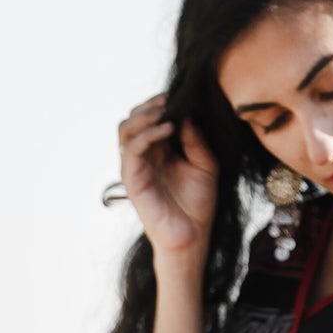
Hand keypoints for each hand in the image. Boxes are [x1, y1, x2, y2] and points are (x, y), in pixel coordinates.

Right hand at [118, 92, 218, 263]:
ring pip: (126, 127)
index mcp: (159, 149)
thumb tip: (186, 114)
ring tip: (167, 113)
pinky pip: (132, 148)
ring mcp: (135, 166)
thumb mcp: (206, 165)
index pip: (151, 115)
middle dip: (151, 104)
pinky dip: (147, 134)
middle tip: (172, 100)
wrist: (192, 237)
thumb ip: (196, 139)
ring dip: (145, 115)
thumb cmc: (199, 205)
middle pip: (134, 116)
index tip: (183, 95)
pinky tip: (167, 129)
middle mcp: (144, 155)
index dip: (163, 102)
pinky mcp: (132, 179)